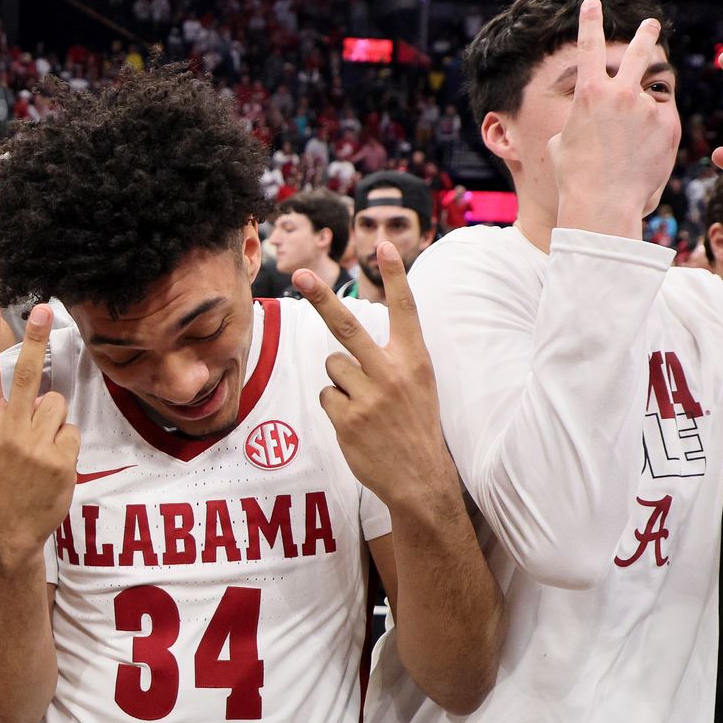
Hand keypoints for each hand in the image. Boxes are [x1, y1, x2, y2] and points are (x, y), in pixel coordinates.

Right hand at [0, 304, 78, 556]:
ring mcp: (34, 446)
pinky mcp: (59, 460)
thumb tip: (38, 392)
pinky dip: (66, 443)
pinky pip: (71, 431)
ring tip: (41, 446)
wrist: (9, 528)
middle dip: (34, 337)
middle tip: (42, 308)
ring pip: (56, 404)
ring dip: (54, 419)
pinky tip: (53, 464)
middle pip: (24, 374)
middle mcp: (6, 431)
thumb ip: (6, 415)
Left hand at [292, 242, 454, 509]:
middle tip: (301, 274)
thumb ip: (394, 355)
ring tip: (365, 404)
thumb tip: (351, 335)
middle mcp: (392, 373)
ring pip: (332, 365)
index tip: (384, 244)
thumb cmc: (416, 425)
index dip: (395, 275)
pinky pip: (326, 395)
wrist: (421, 478)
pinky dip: (336, 406)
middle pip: (348, 326)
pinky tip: (357, 422)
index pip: (405, 310)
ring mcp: (369, 396)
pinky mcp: (347, 418)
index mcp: (415, 360)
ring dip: (342, 381)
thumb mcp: (419, 383)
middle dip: (321, 298)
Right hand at [547, 0, 678, 238]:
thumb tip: (589, 121)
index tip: (591, 2)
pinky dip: (656, 136)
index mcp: (588, 94)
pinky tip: (645, 157)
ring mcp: (646, 107)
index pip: (587, 47)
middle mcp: (619, 93)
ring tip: (634, 143)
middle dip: (645, 35)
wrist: (603, 202)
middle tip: (651, 24)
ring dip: (643, 118)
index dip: (589, 21)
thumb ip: (579, 121)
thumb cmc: (574, 178)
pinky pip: (663, 122)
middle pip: (637, 53)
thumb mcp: (561, 143)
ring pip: (649, 101)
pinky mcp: (668, 124)